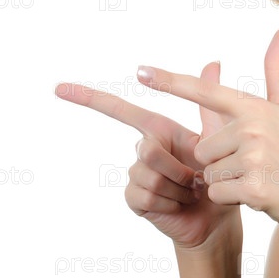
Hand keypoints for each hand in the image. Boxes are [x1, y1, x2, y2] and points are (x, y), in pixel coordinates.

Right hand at [54, 61, 240, 248]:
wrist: (216, 216)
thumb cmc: (217, 174)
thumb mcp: (218, 135)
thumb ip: (210, 100)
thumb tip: (213, 61)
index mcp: (159, 130)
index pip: (121, 110)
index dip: (90, 98)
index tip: (60, 88)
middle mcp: (144, 150)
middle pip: (147, 149)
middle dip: (179, 167)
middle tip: (196, 178)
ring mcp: (137, 175)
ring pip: (147, 175)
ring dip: (177, 188)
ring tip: (189, 192)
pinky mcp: (135, 198)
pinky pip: (144, 195)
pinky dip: (169, 202)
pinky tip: (177, 204)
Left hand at [136, 25, 278, 237]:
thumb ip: (277, 67)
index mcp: (254, 108)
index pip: (205, 92)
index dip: (170, 82)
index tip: (140, 72)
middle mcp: (253, 129)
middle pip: (203, 148)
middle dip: (220, 162)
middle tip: (254, 164)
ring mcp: (254, 158)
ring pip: (208, 173)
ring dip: (226, 181)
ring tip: (257, 178)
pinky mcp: (253, 187)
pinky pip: (217, 193)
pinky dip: (230, 198)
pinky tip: (257, 194)